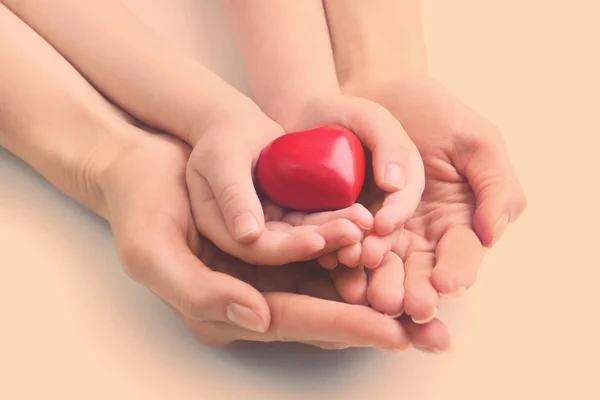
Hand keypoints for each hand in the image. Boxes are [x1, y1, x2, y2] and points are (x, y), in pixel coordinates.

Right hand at [101, 123, 448, 351]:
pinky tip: (389, 244)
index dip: (343, 327)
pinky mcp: (280, 240)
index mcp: (223, 311)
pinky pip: (324, 249)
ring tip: (419, 286)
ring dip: (372, 282)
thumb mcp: (151, 252)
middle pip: (323, 313)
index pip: (293, 323)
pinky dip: (354, 248)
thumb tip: (260, 319)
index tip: (393, 332)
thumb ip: (198, 293)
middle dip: (375, 319)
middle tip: (429, 327)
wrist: (145, 162)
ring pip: (331, 281)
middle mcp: (252, 297)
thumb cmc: (140, 206)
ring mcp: (269, 269)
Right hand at [186, 106, 373, 266]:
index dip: (287, 248)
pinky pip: (312, 222)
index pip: (255, 248)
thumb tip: (247, 235)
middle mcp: (244, 234)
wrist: (236, 123)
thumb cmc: (223, 135)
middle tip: (354, 232)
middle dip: (321, 241)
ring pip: (303, 235)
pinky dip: (334, 218)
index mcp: (218, 226)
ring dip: (333, 231)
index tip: (317, 240)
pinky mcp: (286, 215)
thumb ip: (231, 194)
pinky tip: (359, 213)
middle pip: (285, 247)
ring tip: (363, 220)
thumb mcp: (222, 159)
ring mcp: (267, 225)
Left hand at [343, 75, 526, 321]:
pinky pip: (350, 247)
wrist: (381, 89)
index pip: (461, 254)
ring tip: (369, 292)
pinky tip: (340, 266)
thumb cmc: (436, 113)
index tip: (445, 283)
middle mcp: (424, 235)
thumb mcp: (478, 142)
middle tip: (400, 303)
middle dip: (411, 289)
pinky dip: (346, 259)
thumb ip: (496, 187)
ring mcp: (387, 233)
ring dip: (377, 281)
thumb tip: (493, 235)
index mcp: (460, 220)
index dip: (455, 270)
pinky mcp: (353, 224)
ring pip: (385, 266)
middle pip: (420, 271)